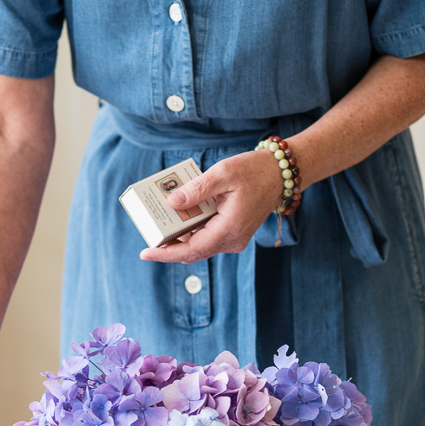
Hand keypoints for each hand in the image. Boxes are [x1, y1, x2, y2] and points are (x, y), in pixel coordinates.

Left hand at [140, 149, 283, 263]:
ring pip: (199, 245)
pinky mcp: (233, 234)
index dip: (166, 254)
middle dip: (168, 244)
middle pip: (192, 251)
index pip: (191, 250)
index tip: (145, 253)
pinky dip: (191, 230)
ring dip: (179, 236)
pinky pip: (207, 238)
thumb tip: (172, 202)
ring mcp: (234, 239)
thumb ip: (197, 189)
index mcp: (229, 229)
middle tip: (148, 228)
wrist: (281, 174)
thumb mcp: (223, 174)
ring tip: (161, 218)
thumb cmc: (254, 171)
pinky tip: (180, 214)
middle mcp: (232, 240)